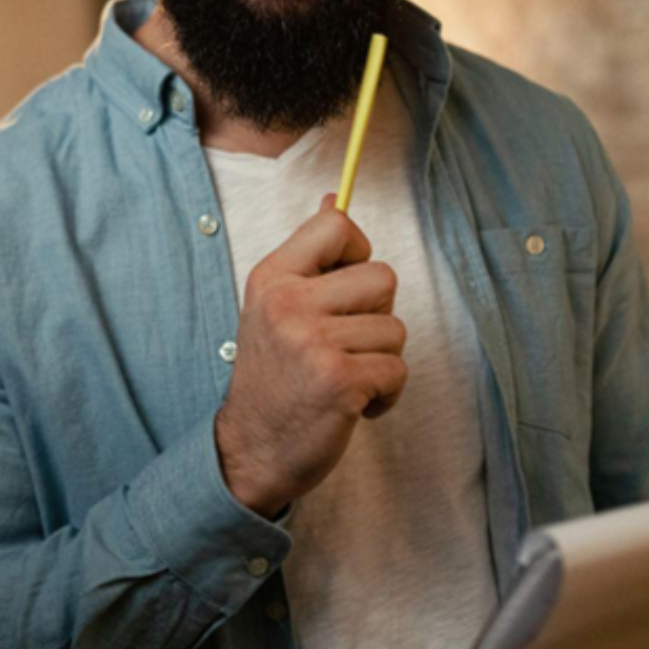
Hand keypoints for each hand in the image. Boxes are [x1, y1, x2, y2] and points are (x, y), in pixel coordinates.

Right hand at [215, 194, 407, 516]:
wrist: (251, 451)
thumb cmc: (273, 377)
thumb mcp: (274, 307)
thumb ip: (308, 258)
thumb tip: (335, 197)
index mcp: (271, 277)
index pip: (336, 224)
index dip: (357, 252)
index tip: (342, 289)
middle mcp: (288, 303)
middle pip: (382, 276)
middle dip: (377, 316)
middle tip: (344, 344)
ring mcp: (313, 341)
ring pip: (395, 329)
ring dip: (380, 360)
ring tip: (344, 376)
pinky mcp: (339, 380)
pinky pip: (397, 369)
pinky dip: (385, 393)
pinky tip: (353, 403)